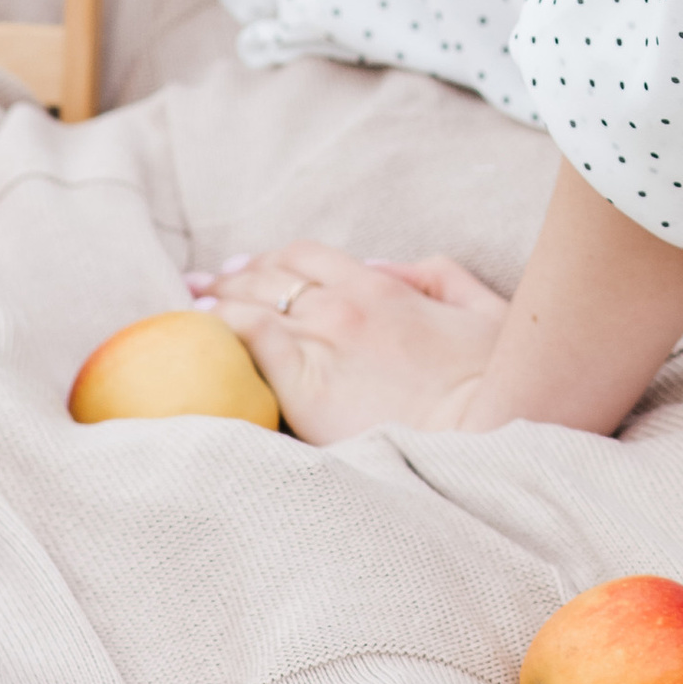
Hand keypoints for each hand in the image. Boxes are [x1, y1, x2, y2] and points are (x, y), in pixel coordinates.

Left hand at [185, 161, 682, 447]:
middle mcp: (344, 304)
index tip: (248, 268)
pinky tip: (200, 333)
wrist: (487, 425)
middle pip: (271, 276)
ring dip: (217, 301)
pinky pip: (249, 343)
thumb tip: (384, 266)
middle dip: (233, 277)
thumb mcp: (481, 308)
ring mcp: (323, 341)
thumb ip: (435, 276)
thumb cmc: (494, 377)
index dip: (273, 260)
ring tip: (189, 305)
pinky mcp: (306, 382)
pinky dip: (220, 331)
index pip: (308, 258)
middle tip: (202, 285)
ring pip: (251, 304)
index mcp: (381, 286)